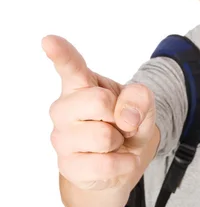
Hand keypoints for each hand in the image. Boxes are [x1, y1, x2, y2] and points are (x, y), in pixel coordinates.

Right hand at [42, 34, 155, 190]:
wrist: (123, 162)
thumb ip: (140, 99)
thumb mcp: (142, 106)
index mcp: (80, 84)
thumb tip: (126, 117)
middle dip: (120, 115)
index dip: (60, 53)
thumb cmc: (126, 125)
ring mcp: (62, 137)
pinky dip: (123, 163)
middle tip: (117, 123)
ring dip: (120, 142)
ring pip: (104, 136)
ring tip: (113, 142)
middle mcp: (64, 108)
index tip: (49, 41)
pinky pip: (105, 164)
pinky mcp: (67, 165)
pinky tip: (115, 160)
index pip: (69, 65)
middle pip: (99, 101)